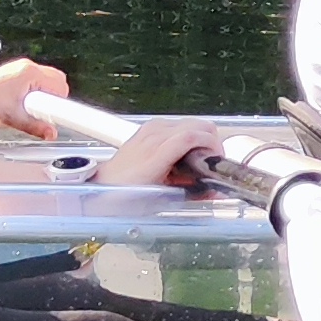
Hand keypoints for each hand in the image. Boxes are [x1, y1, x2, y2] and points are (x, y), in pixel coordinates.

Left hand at [0, 58, 73, 134]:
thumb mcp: (12, 118)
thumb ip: (35, 126)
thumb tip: (51, 133)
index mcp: (30, 73)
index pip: (61, 86)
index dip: (62, 103)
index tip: (67, 116)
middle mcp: (27, 68)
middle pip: (57, 82)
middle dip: (55, 100)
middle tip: (41, 114)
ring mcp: (20, 71)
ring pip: (47, 83)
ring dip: (44, 98)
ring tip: (27, 111)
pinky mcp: (15, 77)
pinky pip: (35, 84)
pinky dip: (34, 96)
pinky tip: (21, 107)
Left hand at [91, 117, 229, 189]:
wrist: (103, 188)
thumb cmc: (127, 195)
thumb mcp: (164, 198)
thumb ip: (194, 193)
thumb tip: (216, 192)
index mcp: (157, 152)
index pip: (193, 136)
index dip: (213, 146)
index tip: (218, 160)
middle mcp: (154, 135)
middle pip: (198, 125)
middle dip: (212, 142)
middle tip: (211, 162)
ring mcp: (151, 128)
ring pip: (191, 122)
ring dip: (201, 138)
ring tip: (197, 160)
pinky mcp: (149, 127)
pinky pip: (178, 125)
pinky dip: (188, 135)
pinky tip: (183, 154)